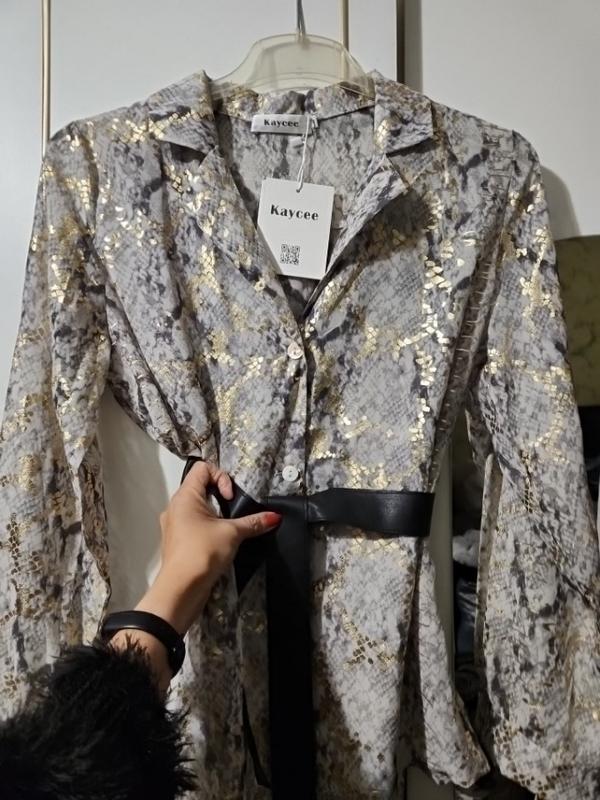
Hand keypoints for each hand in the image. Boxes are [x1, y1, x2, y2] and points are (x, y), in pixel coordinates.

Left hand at [135, 459, 281, 635]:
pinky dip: (208, 528)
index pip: (202, 468)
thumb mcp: (232, 534)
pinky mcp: (177, 542)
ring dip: (215, 514)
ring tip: (229, 528)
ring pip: (197, 508)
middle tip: (234, 512)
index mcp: (185, 497)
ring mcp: (174, 525)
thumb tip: (275, 517)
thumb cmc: (202, 553)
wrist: (180, 590)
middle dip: (221, 496)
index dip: (221, 477)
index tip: (231, 498)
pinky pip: (194, 525)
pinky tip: (220, 542)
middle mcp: (175, 507)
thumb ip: (253, 522)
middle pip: (200, 487)